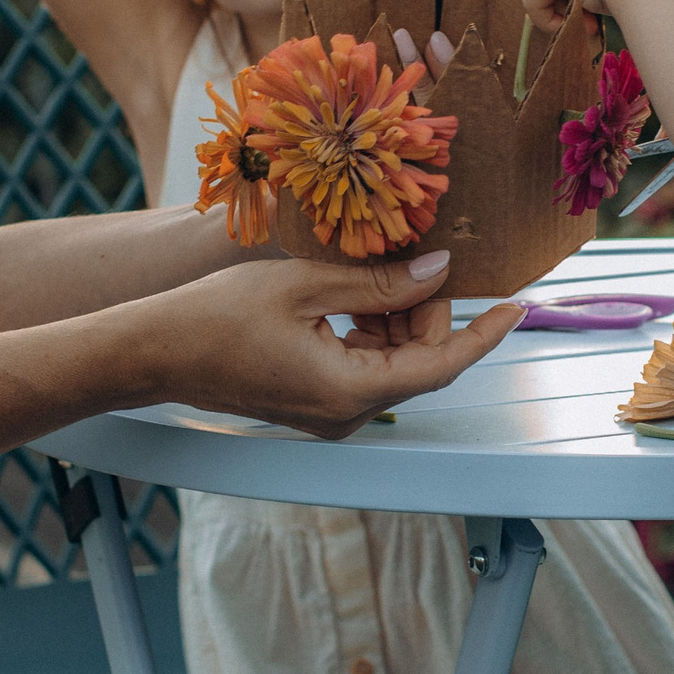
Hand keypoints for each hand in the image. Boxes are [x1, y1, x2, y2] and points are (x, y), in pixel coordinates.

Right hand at [154, 250, 521, 438]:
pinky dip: (369, 330)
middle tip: (413, 258)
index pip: (441, 364)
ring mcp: (329, 414)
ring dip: (395, 318)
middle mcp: (347, 415)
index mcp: (351, 391)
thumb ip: (380, 283)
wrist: (156, 352)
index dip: (484, 334)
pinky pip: (363, 367)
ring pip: (392, 363)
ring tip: (375, 269)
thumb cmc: (219, 315)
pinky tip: (351, 294)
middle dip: (425, 311)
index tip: (516, 306)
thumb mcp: (307, 285)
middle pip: (418, 361)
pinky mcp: (313, 404)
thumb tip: (438, 272)